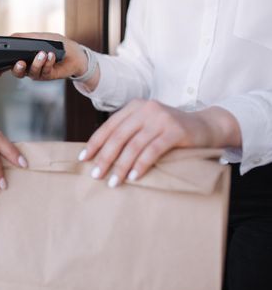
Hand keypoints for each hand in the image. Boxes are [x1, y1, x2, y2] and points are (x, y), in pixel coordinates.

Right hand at [0, 32, 90, 80]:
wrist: (74, 53)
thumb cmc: (55, 44)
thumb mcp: (37, 37)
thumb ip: (23, 37)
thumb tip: (9, 37)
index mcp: (23, 58)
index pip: (8, 64)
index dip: (0, 69)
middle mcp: (29, 67)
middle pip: (17, 72)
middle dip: (17, 68)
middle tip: (20, 62)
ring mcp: (38, 73)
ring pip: (31, 72)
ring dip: (36, 63)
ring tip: (42, 54)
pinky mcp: (49, 75)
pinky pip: (45, 72)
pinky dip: (48, 63)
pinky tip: (51, 56)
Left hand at [78, 99, 241, 186]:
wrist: (206, 125)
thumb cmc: (171, 131)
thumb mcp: (147, 126)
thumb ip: (129, 133)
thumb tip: (101, 155)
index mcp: (134, 107)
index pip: (109, 126)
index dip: (95, 143)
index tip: (83, 159)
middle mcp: (146, 109)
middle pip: (118, 136)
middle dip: (105, 158)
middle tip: (96, 175)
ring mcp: (161, 118)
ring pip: (134, 145)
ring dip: (121, 166)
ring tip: (113, 182)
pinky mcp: (175, 130)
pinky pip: (153, 150)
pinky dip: (141, 165)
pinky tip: (134, 177)